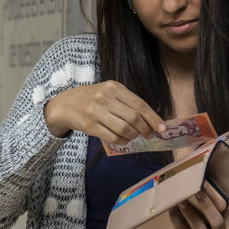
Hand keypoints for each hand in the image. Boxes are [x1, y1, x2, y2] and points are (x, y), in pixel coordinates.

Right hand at [42, 81, 164, 141]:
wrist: (66, 104)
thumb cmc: (93, 98)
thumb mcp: (110, 92)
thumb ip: (127, 102)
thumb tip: (150, 119)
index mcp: (114, 87)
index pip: (139, 104)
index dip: (153, 118)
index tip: (162, 128)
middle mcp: (105, 98)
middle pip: (133, 118)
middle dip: (145, 129)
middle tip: (149, 135)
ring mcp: (96, 112)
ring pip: (124, 129)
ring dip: (133, 136)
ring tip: (134, 136)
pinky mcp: (90, 126)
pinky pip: (113, 137)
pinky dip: (122, 141)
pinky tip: (124, 140)